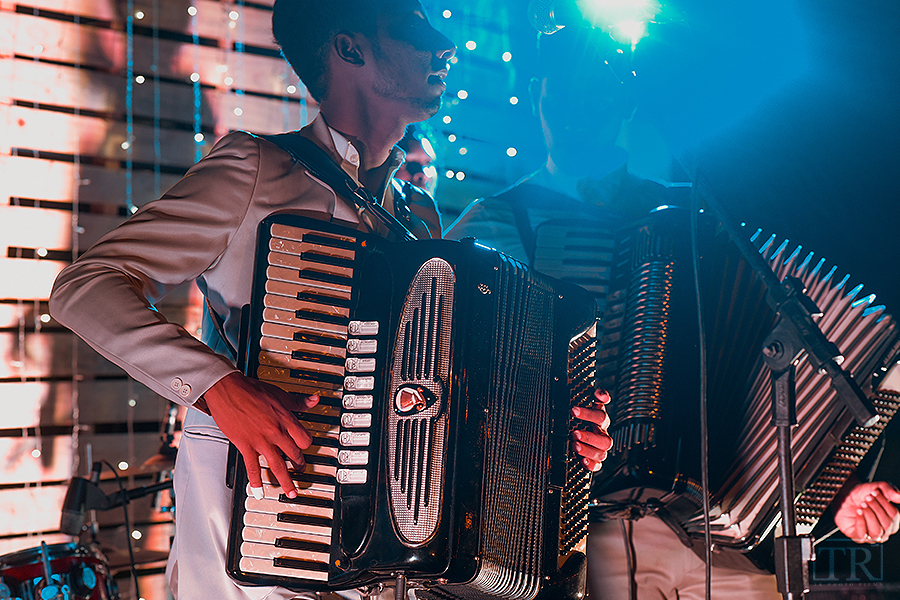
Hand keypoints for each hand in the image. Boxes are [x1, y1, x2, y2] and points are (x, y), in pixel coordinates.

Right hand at [202, 372, 318, 498]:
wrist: (228, 390)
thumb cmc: (251, 390)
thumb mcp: (279, 394)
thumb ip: (298, 402)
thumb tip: (314, 400)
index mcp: (285, 419)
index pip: (304, 439)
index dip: (307, 445)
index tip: (305, 448)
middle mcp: (275, 432)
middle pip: (293, 454)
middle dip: (299, 464)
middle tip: (301, 471)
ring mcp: (260, 441)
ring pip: (277, 465)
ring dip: (285, 481)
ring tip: (291, 492)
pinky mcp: (245, 446)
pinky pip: (252, 467)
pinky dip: (255, 481)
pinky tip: (258, 492)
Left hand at [571, 389, 612, 471]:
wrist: (575, 429)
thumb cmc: (580, 416)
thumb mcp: (585, 403)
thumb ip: (595, 397)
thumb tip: (600, 394)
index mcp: (600, 420)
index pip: (600, 416)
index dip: (589, 413)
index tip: (573, 410)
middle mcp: (602, 434)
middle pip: (604, 439)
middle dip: (589, 437)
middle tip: (574, 433)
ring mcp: (599, 448)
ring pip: (601, 453)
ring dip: (588, 450)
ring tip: (574, 445)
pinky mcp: (594, 460)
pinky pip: (598, 465)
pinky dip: (591, 464)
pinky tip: (582, 461)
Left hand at [834, 481, 899, 543]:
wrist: (843, 495)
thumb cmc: (862, 494)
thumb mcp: (876, 487)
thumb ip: (889, 490)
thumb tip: (899, 496)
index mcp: (892, 520)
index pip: (894, 515)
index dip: (884, 503)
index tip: (874, 492)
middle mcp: (884, 530)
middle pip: (887, 524)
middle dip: (876, 508)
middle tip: (867, 498)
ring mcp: (871, 535)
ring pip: (876, 531)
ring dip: (869, 516)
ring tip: (862, 505)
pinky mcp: (857, 537)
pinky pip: (862, 535)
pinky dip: (861, 522)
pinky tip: (858, 512)